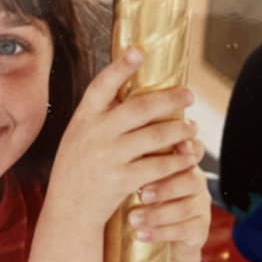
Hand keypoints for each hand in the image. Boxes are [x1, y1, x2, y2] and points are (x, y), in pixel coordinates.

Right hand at [47, 48, 199, 230]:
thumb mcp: (80, 134)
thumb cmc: (79, 167)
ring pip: (155, 135)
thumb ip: (100, 114)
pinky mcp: (121, 179)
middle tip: (190, 94)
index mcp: (84, 117)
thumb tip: (131, 87)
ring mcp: (108, 156)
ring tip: (193, 127)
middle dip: (170, 99)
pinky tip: (189, 156)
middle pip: (140, 107)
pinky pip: (158, 165)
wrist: (68, 209)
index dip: (120, 67)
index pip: (101, 85)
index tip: (139, 51)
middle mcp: (95, 133)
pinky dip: (177, 160)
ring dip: (179, 130)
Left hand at [128, 140, 210, 252]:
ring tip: (133, 219)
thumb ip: (139, 164)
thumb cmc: (146, 200)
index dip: (190, 147)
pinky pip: (185, 230)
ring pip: (186, 208)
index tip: (178, 146)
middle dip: (165, 187)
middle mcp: (197, 182)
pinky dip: (161, 232)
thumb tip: (119, 153)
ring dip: (157, 214)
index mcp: (184, 164)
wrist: (162, 238)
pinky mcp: (200, 228)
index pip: (194, 150)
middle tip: (141, 194)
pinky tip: (140, 234)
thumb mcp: (142, 179)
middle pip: (191, 179)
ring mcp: (201, 206)